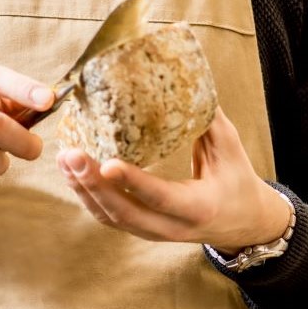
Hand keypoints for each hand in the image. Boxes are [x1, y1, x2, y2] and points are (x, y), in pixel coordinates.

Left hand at [59, 108, 292, 253]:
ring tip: (63, 159)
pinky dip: (87, 196)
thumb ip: (205, 116)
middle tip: (70, 154)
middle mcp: (172, 228)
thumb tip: (184, 74)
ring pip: (111, 218)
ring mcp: (155, 233)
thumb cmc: (237, 180)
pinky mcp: (142, 231)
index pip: (160, 197)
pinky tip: (71, 173)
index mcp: (199, 207)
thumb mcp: (229, 147)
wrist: (244, 224)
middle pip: (125, 213)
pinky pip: (109, 218)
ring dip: (83, 190)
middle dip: (93, 184)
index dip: (133, 181)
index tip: (107, 163)